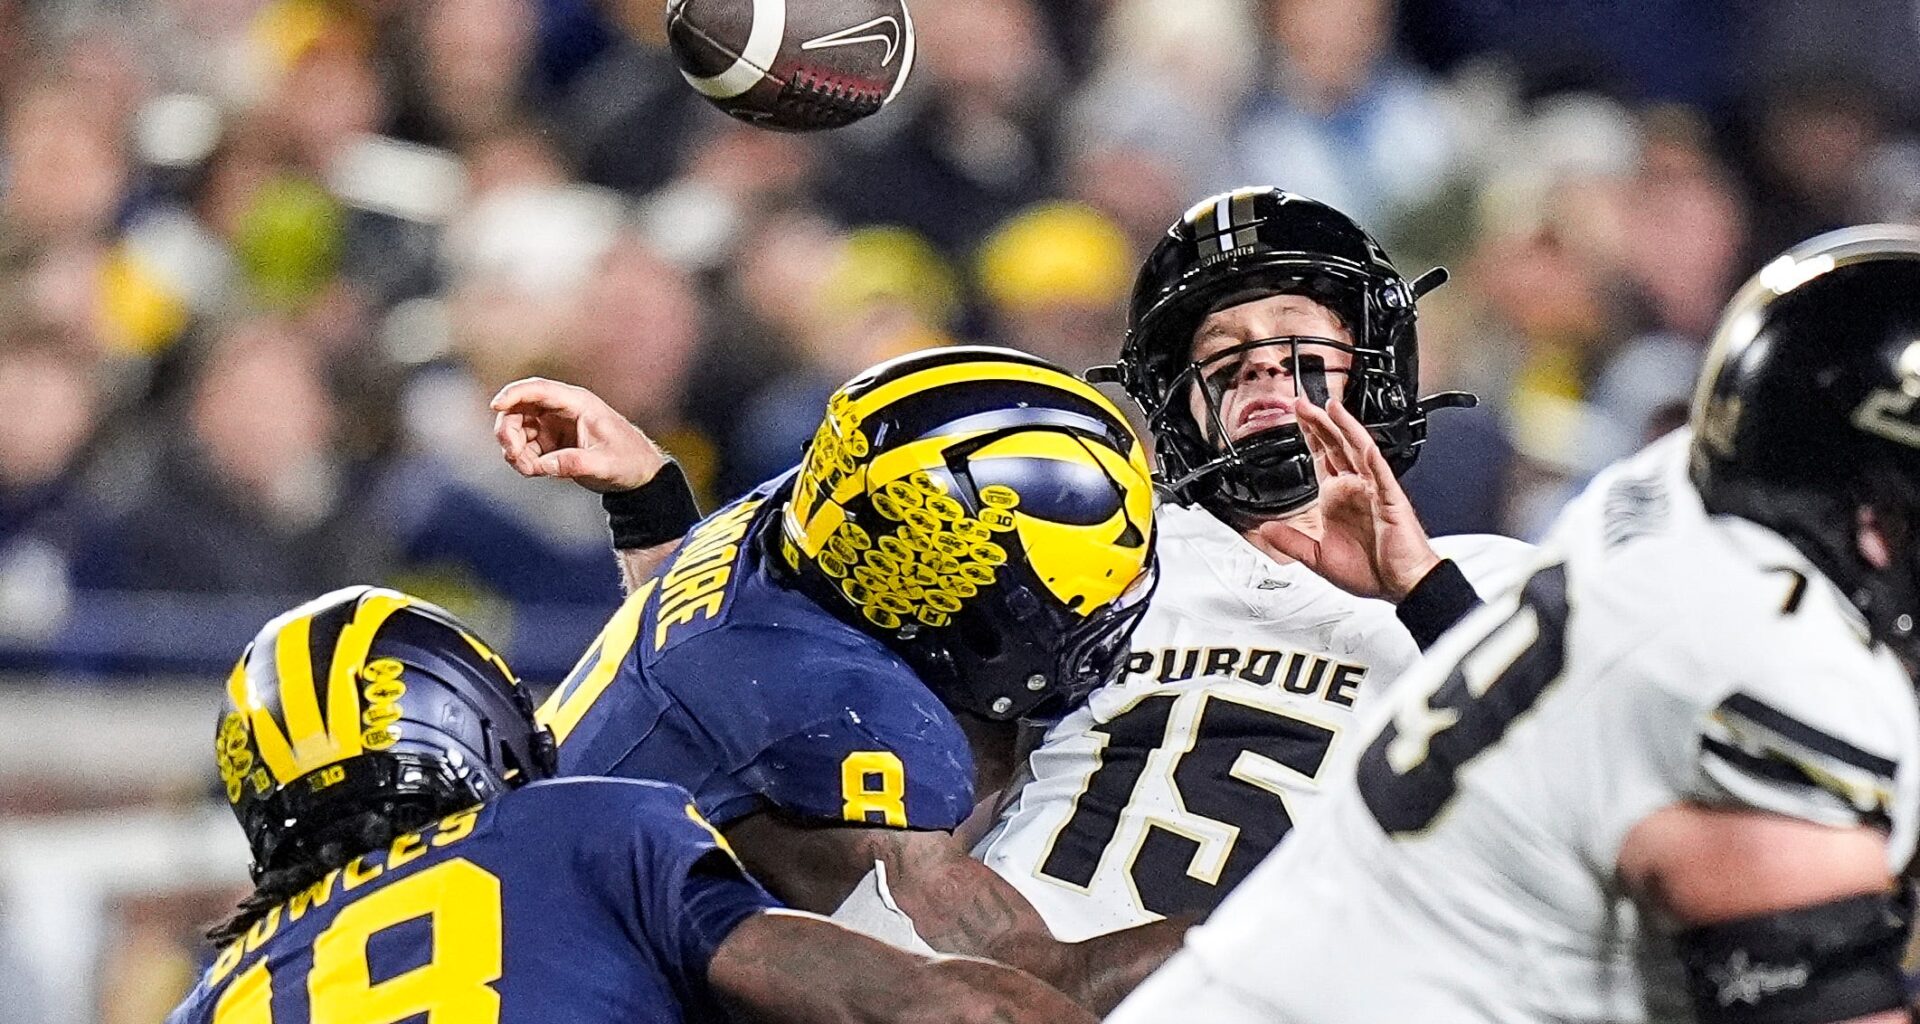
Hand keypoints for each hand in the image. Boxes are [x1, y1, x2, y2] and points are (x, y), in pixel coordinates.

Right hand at [490, 377, 666, 492]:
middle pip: (519, 407)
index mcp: (578, 403)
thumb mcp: (605, 465)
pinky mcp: (550, 441)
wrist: (638, 473)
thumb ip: (575, 463)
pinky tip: (534, 470)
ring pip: (517, 426)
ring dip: (514, 447)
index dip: (514, 393)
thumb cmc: (628, 461)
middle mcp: (562, 409)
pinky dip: (521, 457)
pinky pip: (524, 444)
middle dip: (508, 429)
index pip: (540, 389)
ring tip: (530, 469)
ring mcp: (554, 424)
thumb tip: (543, 465)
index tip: (496, 405)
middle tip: (513, 455)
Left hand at [1256, 396, 1440, 601]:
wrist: (1401, 586)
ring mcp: (1374, 491)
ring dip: (1344, 428)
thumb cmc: (1370, 570)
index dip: (1309, 436)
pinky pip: (1380, 474)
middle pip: (1336, 446)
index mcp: (1338, 498)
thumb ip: (1291, 542)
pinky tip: (1362, 442)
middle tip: (1303, 402)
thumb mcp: (1317, 558)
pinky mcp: (1390, 500)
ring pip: (1357, 450)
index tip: (1296, 417)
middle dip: (1319, 423)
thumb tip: (1264, 530)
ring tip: (1330, 407)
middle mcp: (1355, 489)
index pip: (1321, 458)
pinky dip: (1371, 457)